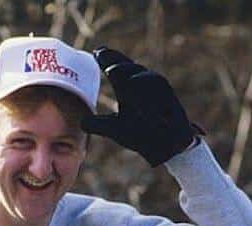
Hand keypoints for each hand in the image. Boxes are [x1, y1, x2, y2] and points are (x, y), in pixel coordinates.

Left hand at [81, 47, 197, 166]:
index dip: (107, 59)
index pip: (117, 69)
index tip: (95, 52)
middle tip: (101, 54)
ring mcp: (157, 91)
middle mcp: (143, 86)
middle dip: (115, 59)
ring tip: (112, 70)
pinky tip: (134, 85)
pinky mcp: (170, 98)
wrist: (164, 146)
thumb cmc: (140, 134)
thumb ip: (98, 125)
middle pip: (129, 67)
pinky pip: (160, 89)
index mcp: (128, 89)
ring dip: (128, 71)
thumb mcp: (115, 129)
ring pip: (144, 75)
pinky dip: (148, 88)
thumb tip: (81, 122)